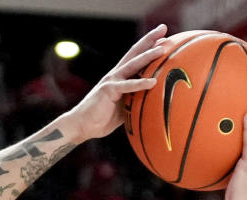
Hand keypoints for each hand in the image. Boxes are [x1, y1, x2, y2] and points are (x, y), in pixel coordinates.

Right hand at [64, 25, 167, 141]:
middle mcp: (116, 74)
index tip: (163, 37)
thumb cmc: (102, 119)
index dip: (148, 45)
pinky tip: (153, 82)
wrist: (82, 124)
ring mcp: (112, 80)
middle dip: (149, 39)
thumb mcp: (123, 108)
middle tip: (163, 28)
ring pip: (133, 64)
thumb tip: (151, 106)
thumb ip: (134, 102)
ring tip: (162, 49)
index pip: (136, 56)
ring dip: (148, 56)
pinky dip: (140, 83)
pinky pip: (127, 86)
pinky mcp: (109, 90)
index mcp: (120, 77)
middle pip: (135, 52)